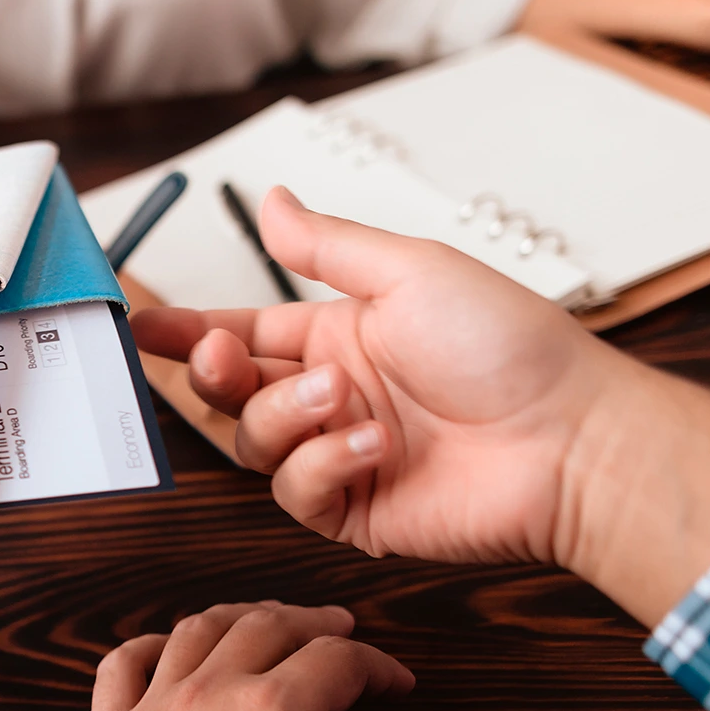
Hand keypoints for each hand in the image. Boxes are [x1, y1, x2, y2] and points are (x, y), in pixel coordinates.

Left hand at [0, 604, 493, 710]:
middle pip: (265, 625)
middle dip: (312, 621)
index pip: (336, 661)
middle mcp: (203, 698)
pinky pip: (122, 666)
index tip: (396, 683)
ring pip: (194, 631)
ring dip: (238, 617)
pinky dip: (151, 645)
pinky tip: (166, 652)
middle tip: (339, 628)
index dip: (376, 666)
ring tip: (264, 621)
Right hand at [131, 188, 709, 624]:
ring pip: (254, 443)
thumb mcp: (410, 272)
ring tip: (345, 399)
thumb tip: (274, 200)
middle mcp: (332, 396)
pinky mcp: (353, 510)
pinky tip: (374, 446)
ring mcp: (340, 456)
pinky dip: (324, 464)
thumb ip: (326, 246)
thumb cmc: (510, 348)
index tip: (140, 326)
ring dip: (285, 416)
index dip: (186, 331)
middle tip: (219, 356)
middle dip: (213, 373)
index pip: (242, 332)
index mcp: (339, 336)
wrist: (570, 440)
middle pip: (231, 392)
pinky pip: (296, 492)